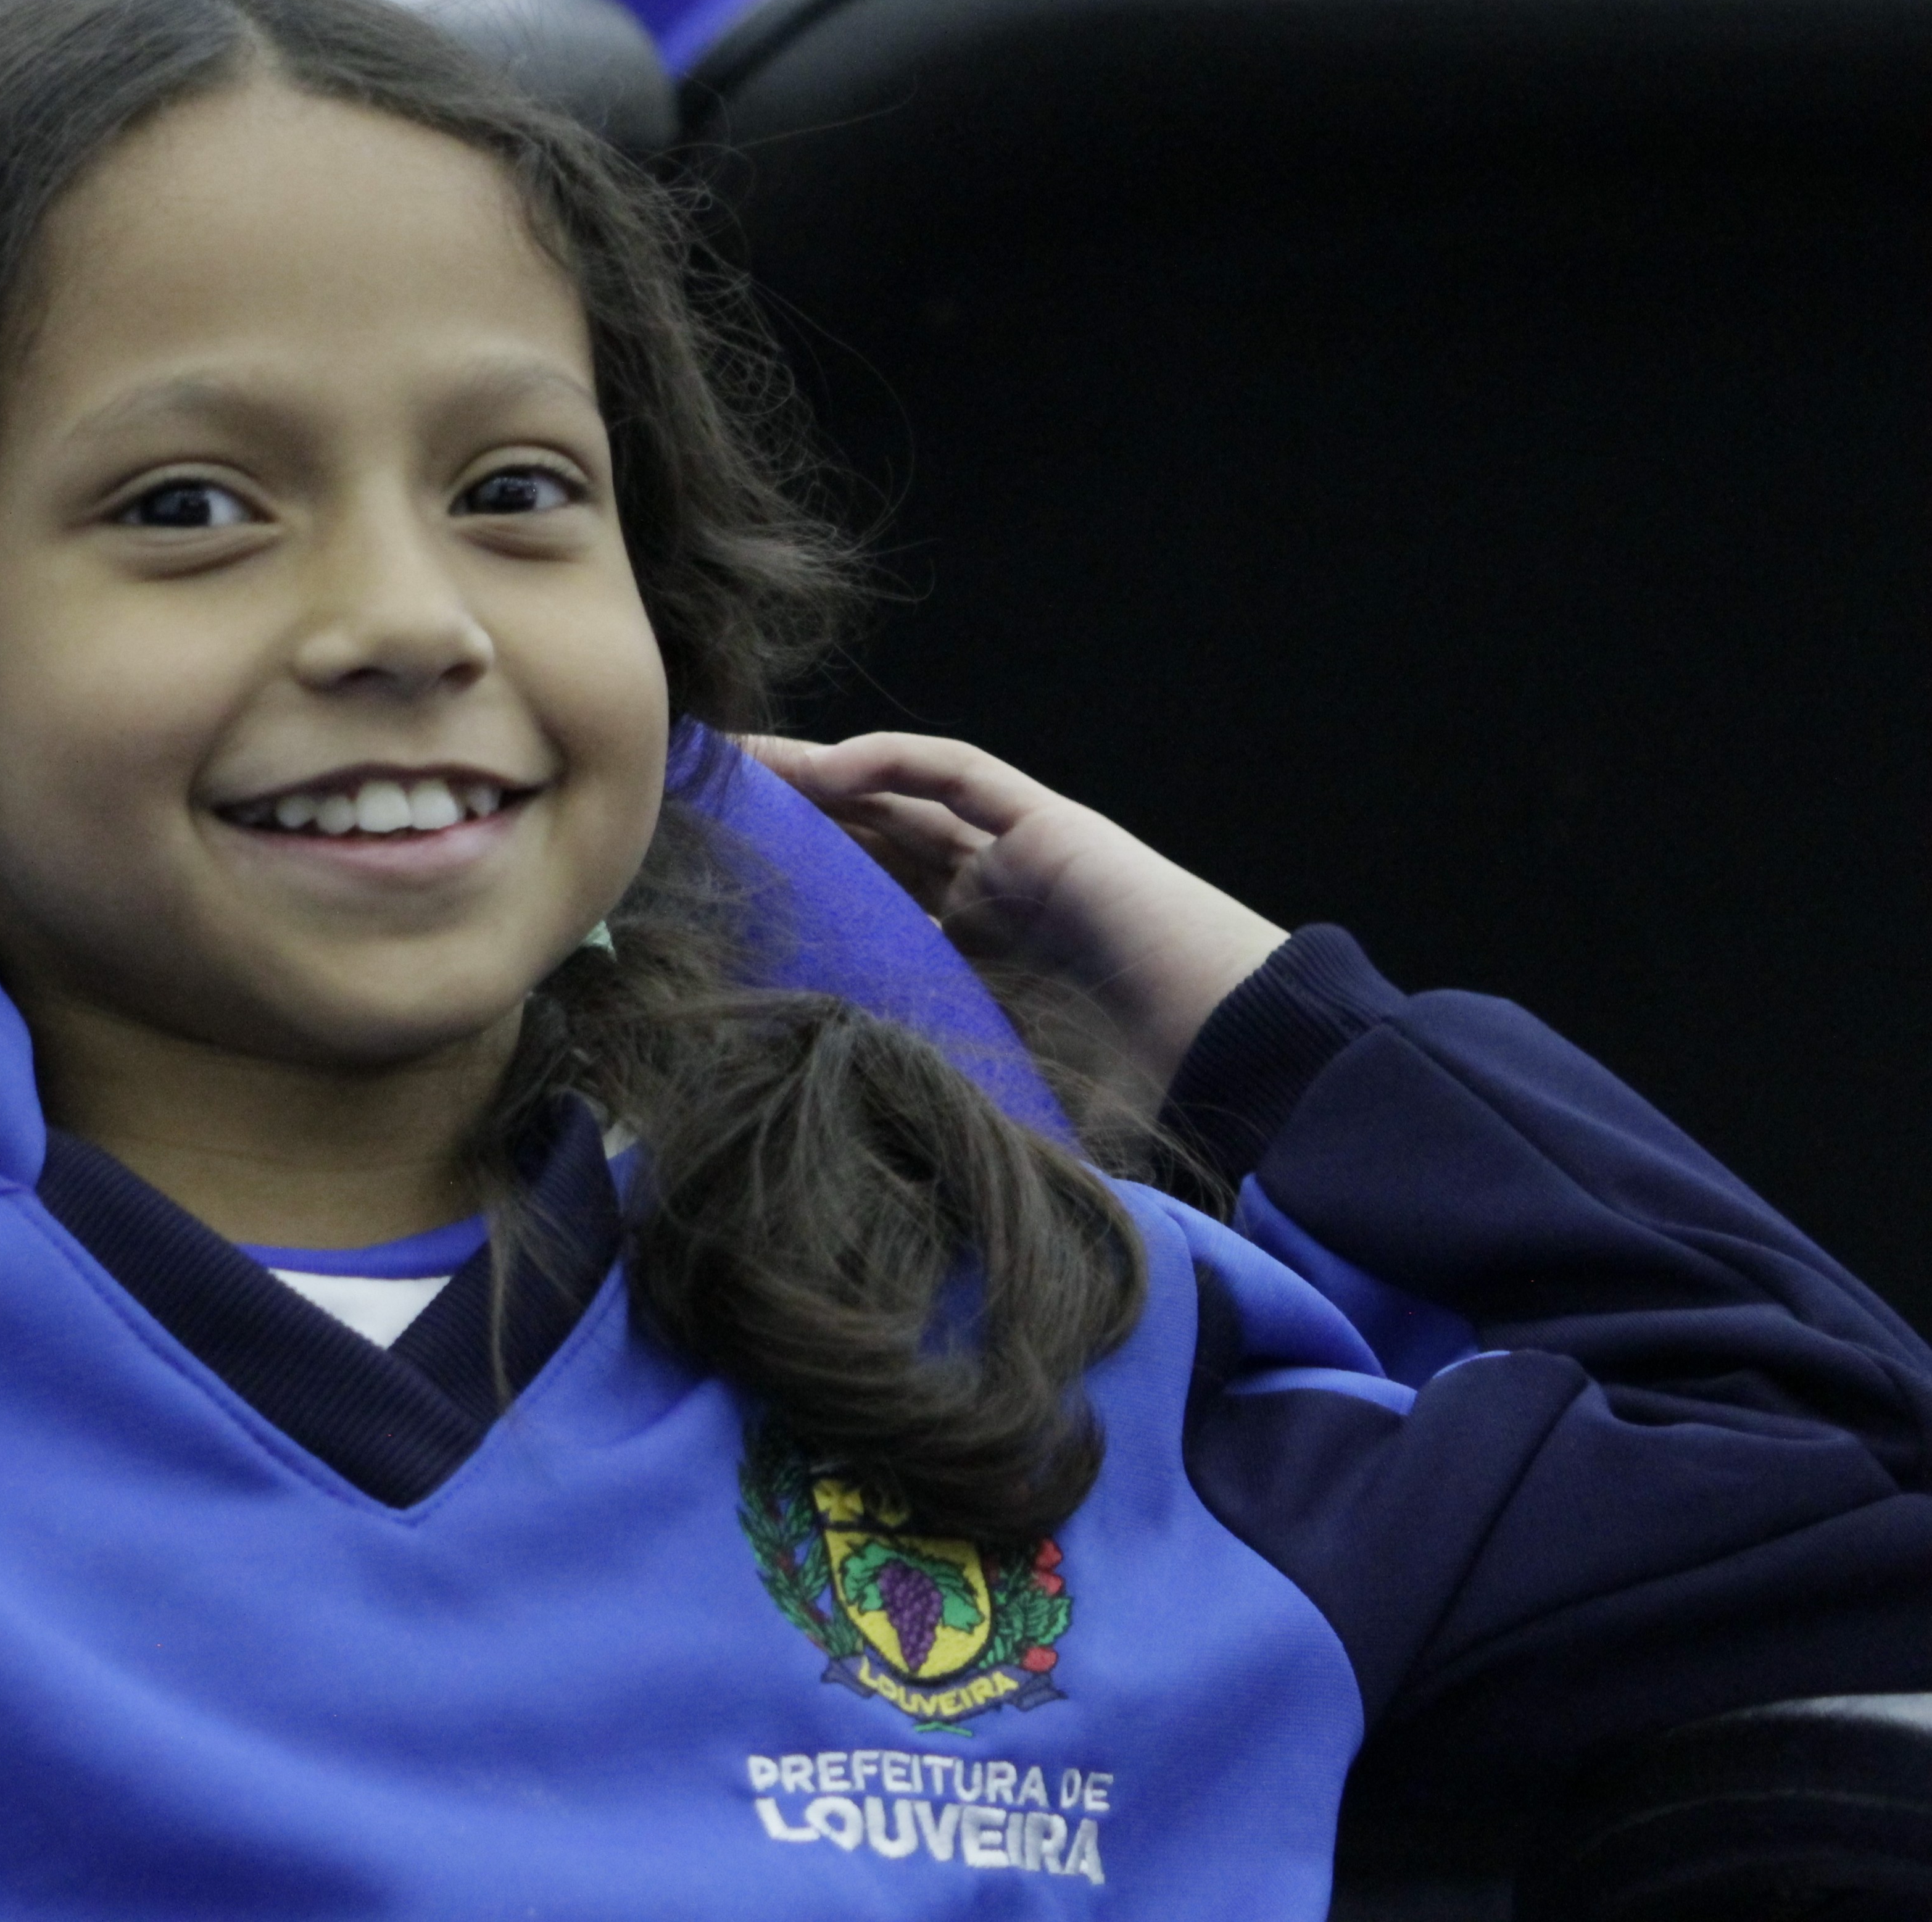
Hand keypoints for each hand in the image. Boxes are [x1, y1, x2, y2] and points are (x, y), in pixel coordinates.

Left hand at [741, 732, 1285, 1114]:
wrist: (1241, 1061)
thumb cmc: (1141, 1101)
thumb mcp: (999, 1107)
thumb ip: (926, 1115)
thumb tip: (831, 1173)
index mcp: (968, 970)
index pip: (860, 913)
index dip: (789, 895)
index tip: (711, 896)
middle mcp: (986, 906)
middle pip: (865, 845)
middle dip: (785, 821)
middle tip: (693, 804)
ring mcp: (1019, 862)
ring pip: (899, 799)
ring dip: (818, 775)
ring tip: (736, 762)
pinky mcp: (1053, 830)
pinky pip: (963, 776)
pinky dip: (895, 762)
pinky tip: (826, 768)